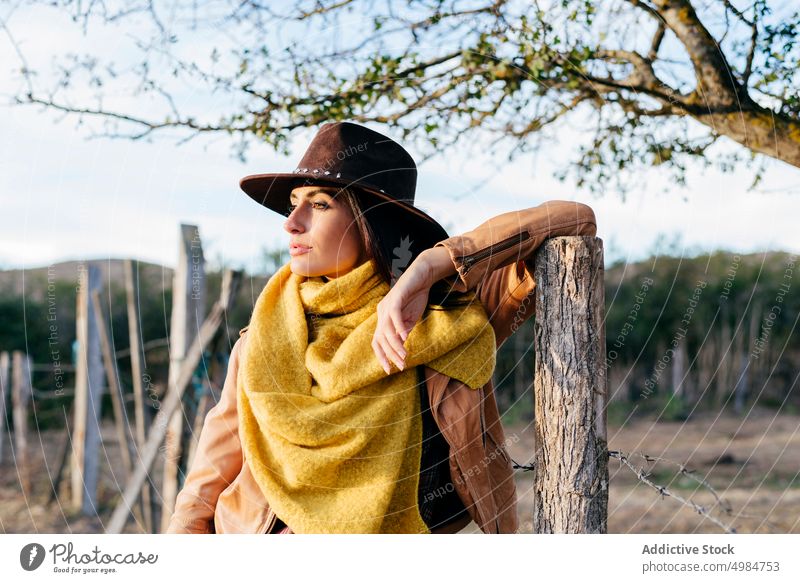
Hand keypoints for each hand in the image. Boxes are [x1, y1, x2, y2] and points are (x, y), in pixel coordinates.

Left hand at [371, 254, 436, 374]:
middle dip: (390, 355)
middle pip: (380, 339)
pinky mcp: (396, 297)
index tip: (389, 370)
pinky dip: (399, 327)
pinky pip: (394, 315)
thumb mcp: (411, 319)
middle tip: (401, 366)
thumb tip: (401, 347)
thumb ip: (404, 331)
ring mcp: (387, 304)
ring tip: (405, 356)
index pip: (377, 341)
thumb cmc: (416, 296)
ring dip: (395, 345)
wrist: (423, 275)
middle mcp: (382, 312)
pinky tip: (405, 337)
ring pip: (386, 330)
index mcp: (383, 318)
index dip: (382, 356)